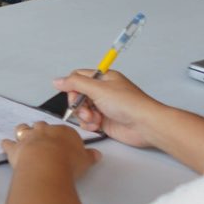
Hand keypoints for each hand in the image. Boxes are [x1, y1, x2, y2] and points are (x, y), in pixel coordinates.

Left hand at [3, 119, 97, 177]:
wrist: (47, 165)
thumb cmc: (68, 161)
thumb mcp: (85, 160)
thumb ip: (90, 156)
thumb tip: (97, 154)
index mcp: (63, 131)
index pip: (64, 131)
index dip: (63, 137)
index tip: (63, 143)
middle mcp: (44, 130)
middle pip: (42, 126)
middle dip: (42, 130)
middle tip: (44, 138)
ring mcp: (28, 137)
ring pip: (23, 129)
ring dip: (24, 132)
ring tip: (25, 136)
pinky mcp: (15, 148)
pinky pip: (9, 143)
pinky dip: (7, 145)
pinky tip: (6, 145)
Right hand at [50, 68, 166, 148]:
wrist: (145, 125)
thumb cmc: (130, 104)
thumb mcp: (98, 89)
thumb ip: (75, 83)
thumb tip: (57, 81)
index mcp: (104, 79)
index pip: (78, 78)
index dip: (72, 87)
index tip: (73, 95)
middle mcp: (103, 92)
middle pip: (78, 95)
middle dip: (78, 104)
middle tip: (85, 109)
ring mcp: (104, 107)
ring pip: (82, 110)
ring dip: (84, 116)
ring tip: (94, 119)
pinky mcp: (105, 122)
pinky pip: (88, 122)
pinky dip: (89, 124)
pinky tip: (97, 125)